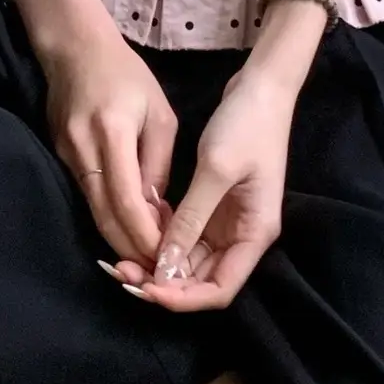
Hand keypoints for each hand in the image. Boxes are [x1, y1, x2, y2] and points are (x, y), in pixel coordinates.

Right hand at [19, 0, 175, 268]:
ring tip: (146, 257)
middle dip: (131, 248)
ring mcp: (65, 154)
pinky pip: (85, 196)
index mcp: (112, 132)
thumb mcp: (159, 114)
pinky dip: (107, 216)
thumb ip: (159, 164)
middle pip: (104, 216)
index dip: (145, 235)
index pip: (126, 200)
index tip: (165, 256)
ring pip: (92, 211)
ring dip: (119, 238)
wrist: (75, 48)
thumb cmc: (126, 75)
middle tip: (157, 271)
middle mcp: (83, 149)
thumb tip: (159, 211)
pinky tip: (126, 227)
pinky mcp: (58, 156)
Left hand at [110, 59, 296, 311]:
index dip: (183, 298)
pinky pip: (187, 236)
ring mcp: (228, 222)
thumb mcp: (216, 170)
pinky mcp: (214, 206)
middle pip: (202, 280)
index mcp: (254, 234)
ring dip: (159, 265)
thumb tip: (164, 269)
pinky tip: (139, 233)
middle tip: (122, 274)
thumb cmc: (246, 125)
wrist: (260, 86)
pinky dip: (164, 241)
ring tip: (122, 260)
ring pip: (190, 261)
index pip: (219, 289)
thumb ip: (191, 220)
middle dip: (164, 284)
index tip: (148, 290)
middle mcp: (243, 236)